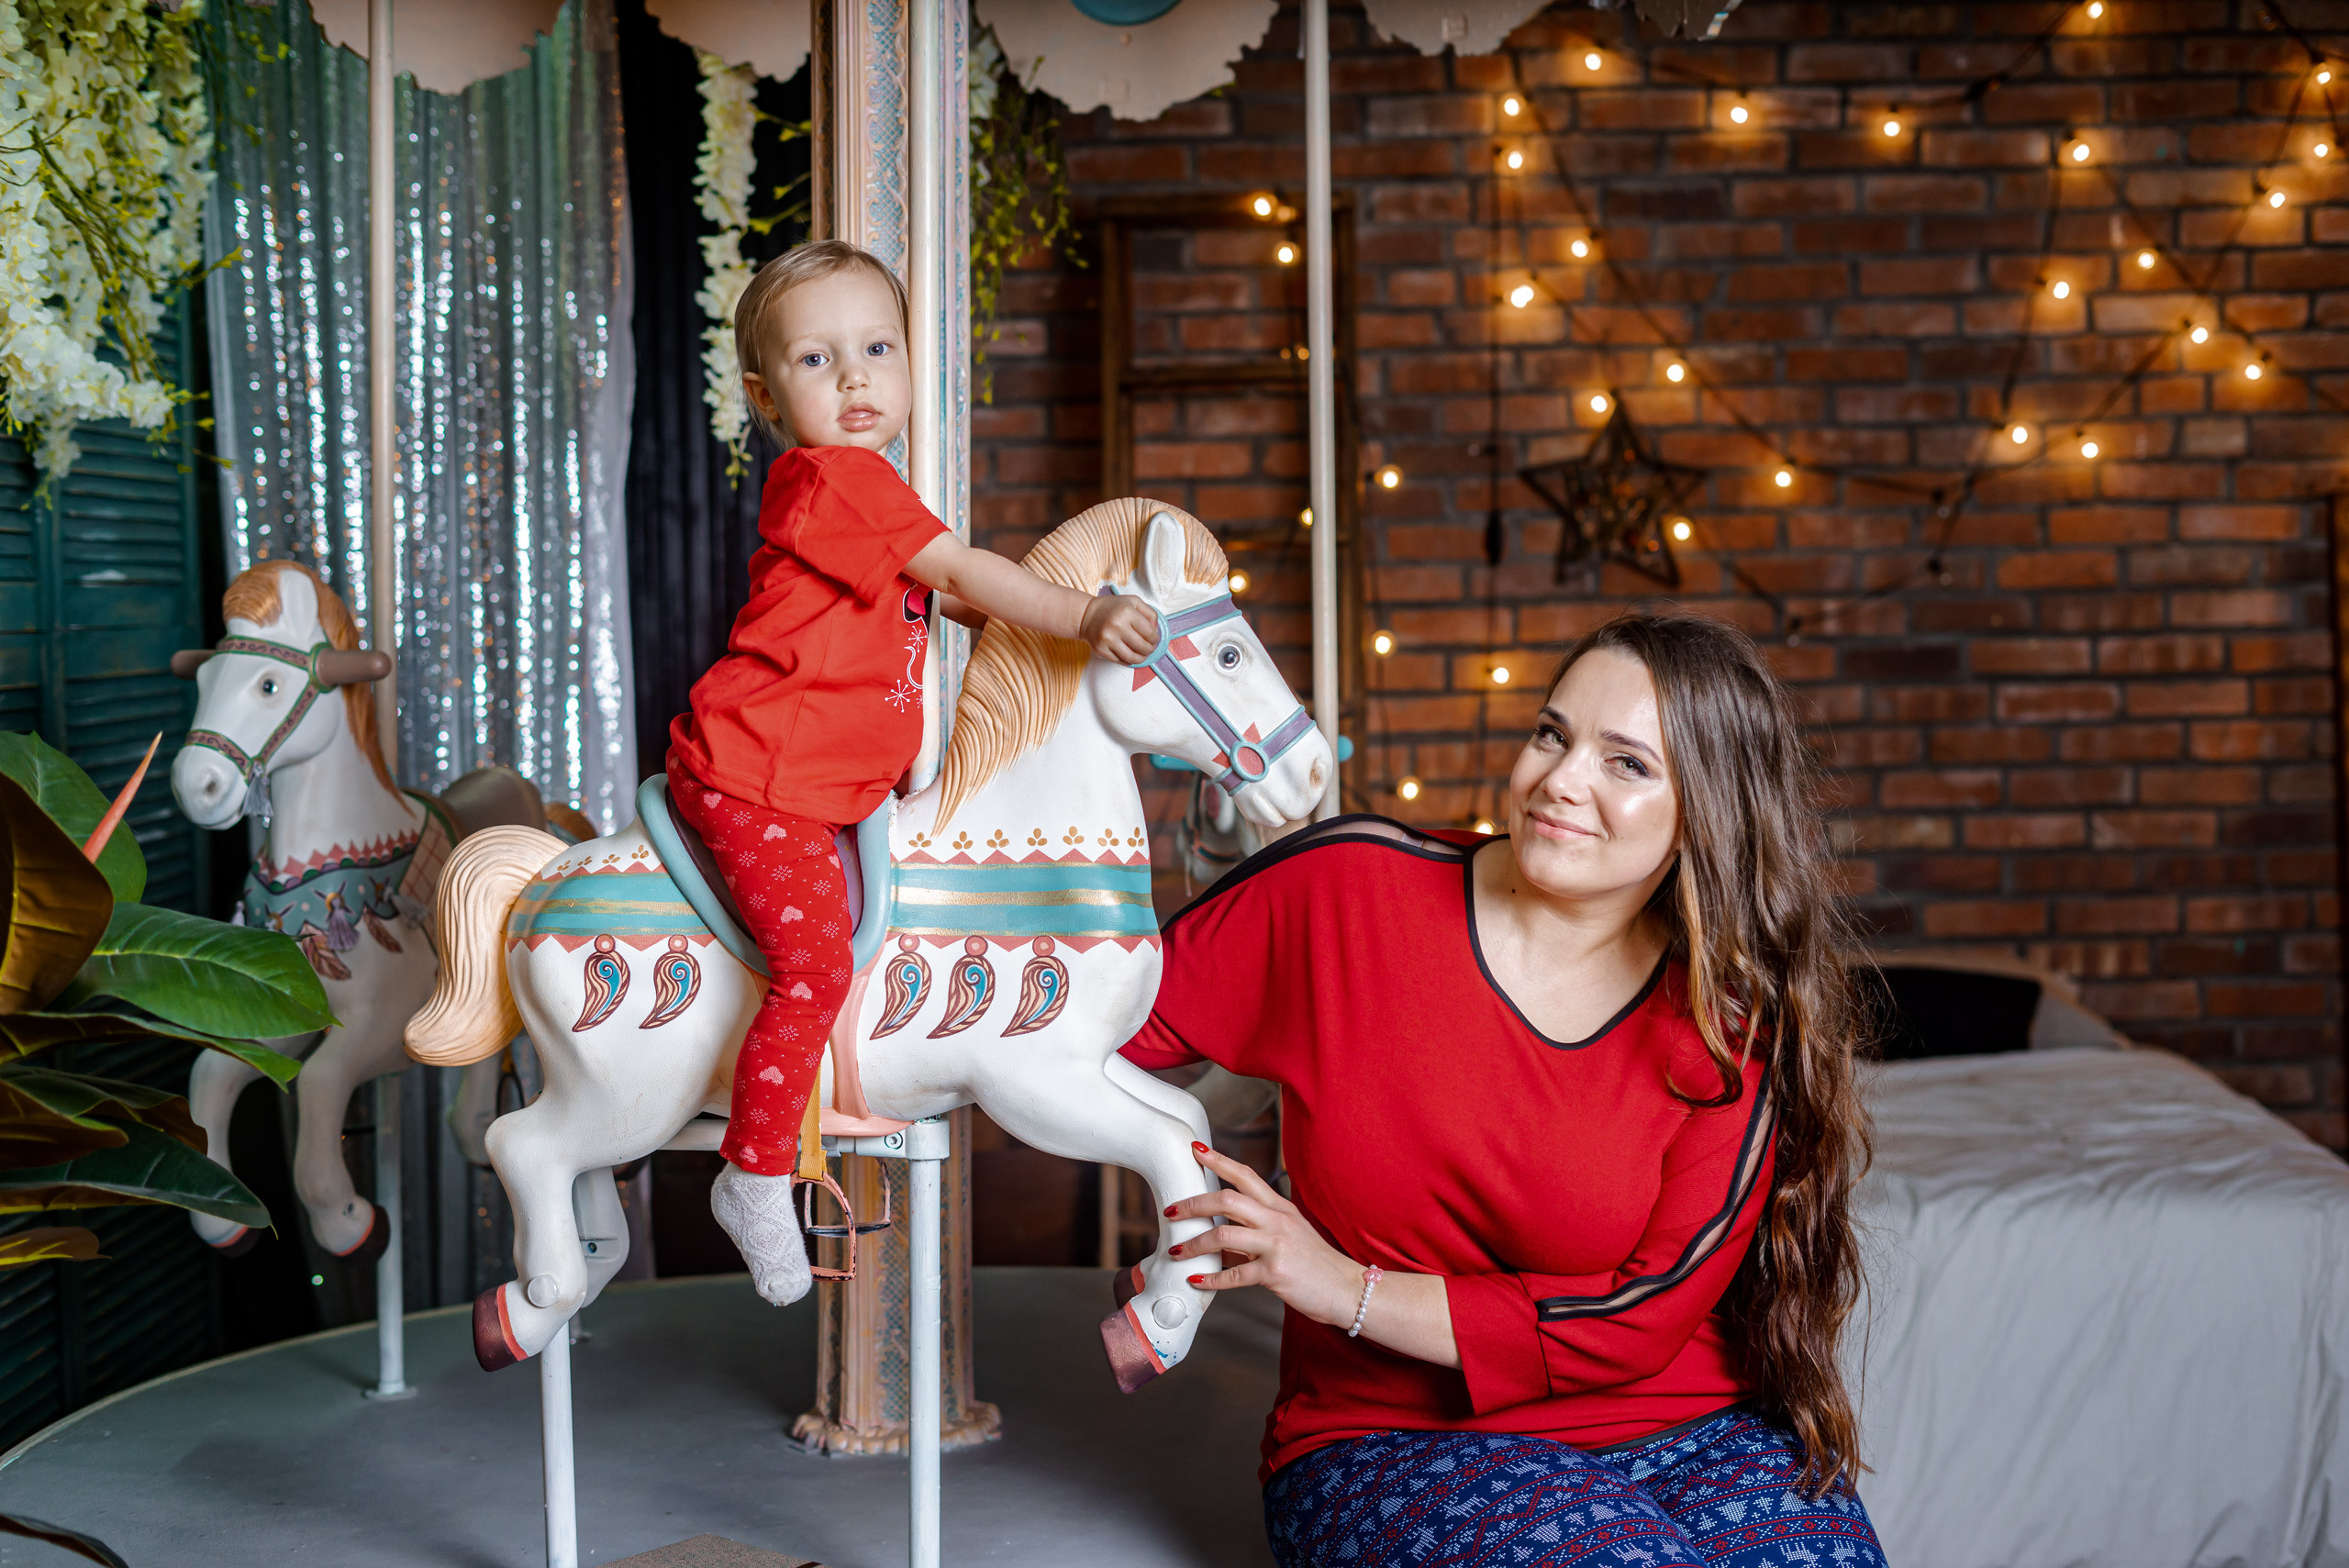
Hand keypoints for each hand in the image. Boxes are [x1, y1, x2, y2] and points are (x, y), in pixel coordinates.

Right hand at [1078, 595, 1160, 665]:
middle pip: (1142, 647)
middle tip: (1150, 648)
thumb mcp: (1133, 602)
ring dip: (1141, 658)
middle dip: (1150, 649)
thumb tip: (1156, 631)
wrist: (1086, 615)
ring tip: (1143, 654)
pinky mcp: (1101, 650)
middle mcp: (1117, 626)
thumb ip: (1150, 613)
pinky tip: (1130, 655)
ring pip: (1132, 658)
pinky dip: (1129, 661)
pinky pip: (1120, 661)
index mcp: (1127, 612)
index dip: (1155, 639)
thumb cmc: (1112, 608)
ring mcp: (1108, 639)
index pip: (1149, 633)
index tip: (1154, 639)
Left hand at [1167, 1143, 1363, 1328]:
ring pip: (1224, 1235)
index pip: (1245, 1175)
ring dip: (1194, 1243)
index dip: (1218, 1160)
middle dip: (1193, 1203)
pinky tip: (1196, 1281)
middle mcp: (1277, 1220)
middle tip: (1170, 1211)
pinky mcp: (1275, 1272)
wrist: (1346, 1289)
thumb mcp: (1290, 1234)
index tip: (1195, 1150)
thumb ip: (1259, 1228)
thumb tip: (1222, 1233)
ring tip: (1177, 1251)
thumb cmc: (1316, 1264)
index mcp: (1280, 1207)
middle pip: (1227, 1199)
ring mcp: (1276, 1245)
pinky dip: (1211, 1278)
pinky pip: (1234, 1274)